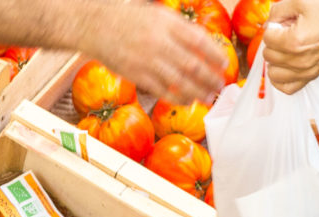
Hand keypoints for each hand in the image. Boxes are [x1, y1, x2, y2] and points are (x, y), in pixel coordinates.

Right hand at [83, 3, 226, 104]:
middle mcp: (159, 41)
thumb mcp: (158, 14)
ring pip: (180, 81)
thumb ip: (180, 29)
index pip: (200, 41)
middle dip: (210, 78)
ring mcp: (147, 60)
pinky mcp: (136, 75)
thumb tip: (205, 46)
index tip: (224, 65)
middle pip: (193, 64)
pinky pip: (162, 90)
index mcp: (168, 23)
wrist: (95, 24)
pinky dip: (178, 98)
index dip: (216, 55)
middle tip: (219, 86)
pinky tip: (187, 100)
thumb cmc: (129, 19)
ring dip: (198, 92)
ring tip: (207, 97)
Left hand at [262, 0, 318, 93]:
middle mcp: (297, 61)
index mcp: (293, 42)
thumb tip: (268, 25)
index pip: (267, 36)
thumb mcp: (302, 1)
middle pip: (268, 54)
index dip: (275, 25)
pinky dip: (281, 78)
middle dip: (276, 41)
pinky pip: (285, 88)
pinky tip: (286, 65)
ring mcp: (304, 72)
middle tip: (291, 32)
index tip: (289, 21)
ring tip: (288, 48)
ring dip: (276, 60)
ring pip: (272, 72)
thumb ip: (277, 11)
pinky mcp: (310, 78)